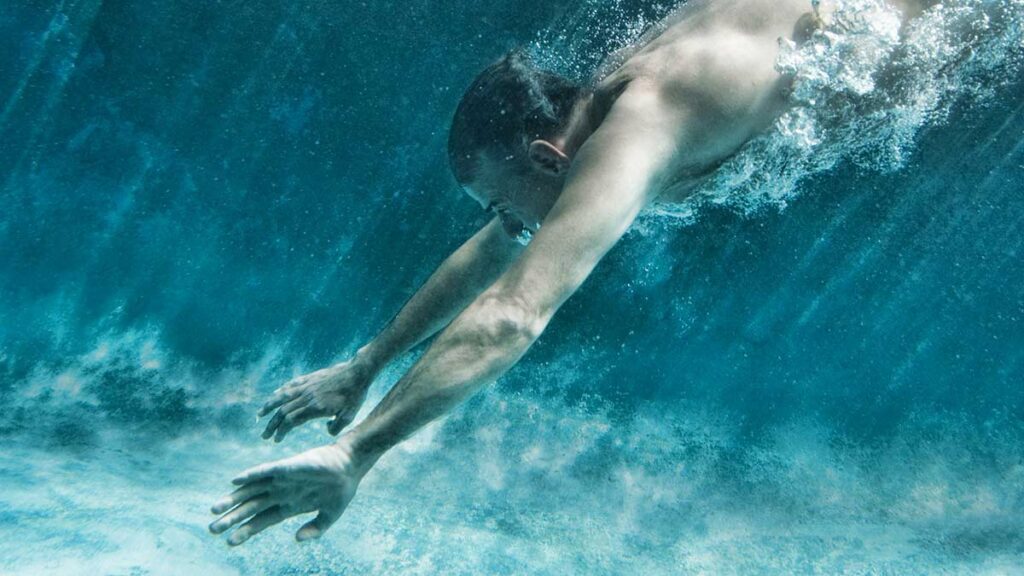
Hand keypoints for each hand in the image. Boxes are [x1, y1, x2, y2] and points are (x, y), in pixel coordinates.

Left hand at [208, 440, 369, 545]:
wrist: (352, 465)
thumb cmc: (341, 489)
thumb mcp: (330, 516)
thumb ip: (315, 529)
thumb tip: (297, 539)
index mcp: (290, 505)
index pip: (262, 520)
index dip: (246, 530)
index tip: (229, 541)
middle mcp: (281, 492)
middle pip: (251, 507)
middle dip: (232, 518)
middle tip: (211, 529)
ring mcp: (283, 479)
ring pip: (253, 490)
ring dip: (233, 499)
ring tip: (214, 510)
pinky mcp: (289, 466)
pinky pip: (267, 471)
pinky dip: (252, 475)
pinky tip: (236, 480)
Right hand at [258, 359, 374, 440]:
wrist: (358, 372)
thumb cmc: (355, 395)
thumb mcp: (350, 415)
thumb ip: (337, 427)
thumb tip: (327, 432)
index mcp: (315, 408)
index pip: (291, 421)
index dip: (281, 431)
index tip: (276, 440)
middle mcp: (307, 396)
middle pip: (283, 411)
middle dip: (272, 425)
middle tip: (264, 435)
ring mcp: (307, 385)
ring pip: (282, 396)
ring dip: (269, 406)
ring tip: (259, 415)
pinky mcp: (310, 378)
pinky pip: (291, 385)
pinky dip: (280, 391)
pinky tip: (274, 395)